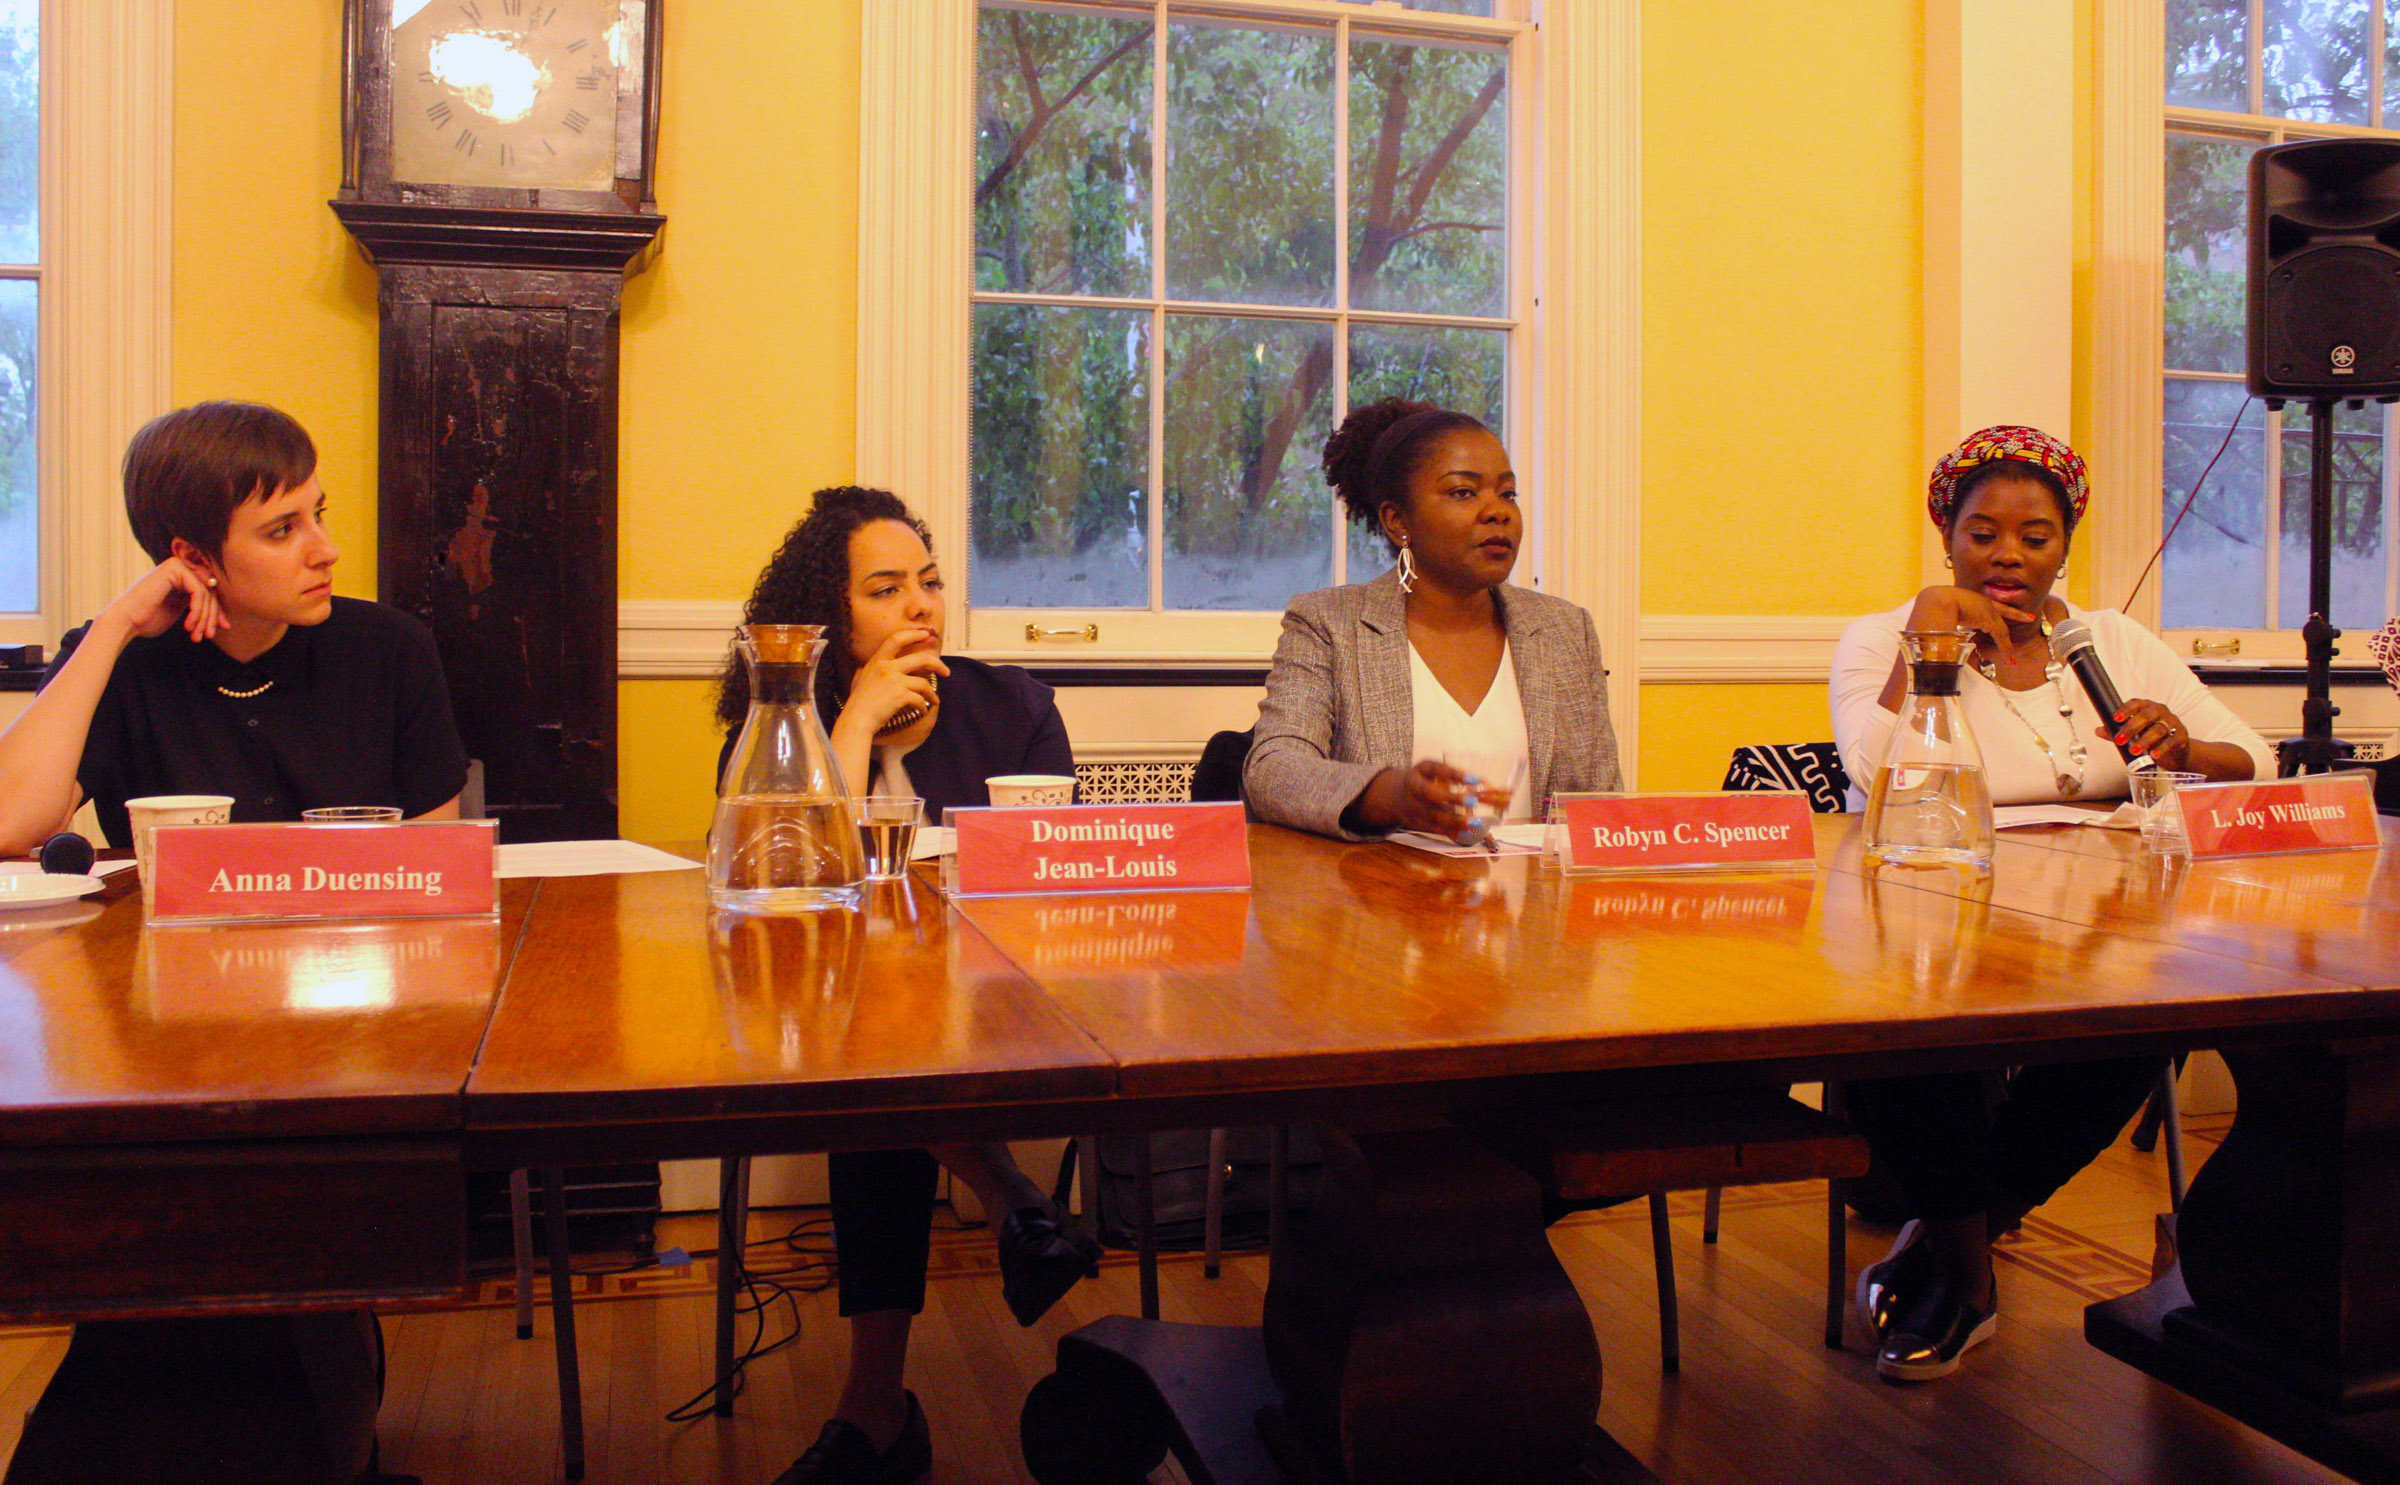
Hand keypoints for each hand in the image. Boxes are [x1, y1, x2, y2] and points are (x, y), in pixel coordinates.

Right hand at [101, 559, 225, 644]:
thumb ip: (196, 606)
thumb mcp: (179, 612)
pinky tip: (189, 625)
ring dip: (204, 617)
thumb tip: (221, 614)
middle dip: (212, 616)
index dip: (217, 611)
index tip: (223, 628)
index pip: (208, 592)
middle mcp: (179, 567)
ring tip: (197, 635)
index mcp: (180, 577)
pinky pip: (199, 591)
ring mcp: (176, 565)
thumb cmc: (147, 620)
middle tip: (209, 635)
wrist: (125, 621)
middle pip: (210, 591)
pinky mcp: (174, 568)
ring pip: (206, 593)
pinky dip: (197, 611)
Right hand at [841, 626, 947, 736]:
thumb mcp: (860, 678)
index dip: (914, 634)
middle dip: (938, 664)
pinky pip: (920, 699)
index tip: (926, 634)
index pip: (897, 639)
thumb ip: (868, 669)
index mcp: (877, 660)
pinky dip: (923, 706)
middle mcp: (887, 667)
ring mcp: (894, 681)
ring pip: (924, 683)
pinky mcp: (901, 695)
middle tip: (946, 671)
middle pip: (921, 659)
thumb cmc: (857, 702)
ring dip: (931, 693)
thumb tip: (870, 665)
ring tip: (934, 700)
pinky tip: (922, 710)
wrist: (856, 719)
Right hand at [1392, 759, 1486, 839]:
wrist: (1396, 795)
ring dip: (1455, 821)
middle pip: (1431, 800)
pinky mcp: (1416, 825)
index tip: (1473, 779)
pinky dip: (1450, 831)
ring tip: (1474, 822)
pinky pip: (1434, 829)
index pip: (1433, 776)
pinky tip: (1465, 831)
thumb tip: (1478, 781)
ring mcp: (1411, 813)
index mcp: (1412, 780)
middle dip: (1453, 800)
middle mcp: (1409, 798)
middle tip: (1473, 801)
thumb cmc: (1420, 778)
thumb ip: (1451, 773)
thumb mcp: (1429, 768)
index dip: (1452, 779)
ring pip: (1433, 819)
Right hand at [1905, 584, 2040, 664]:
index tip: (2009, 606)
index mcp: (1973, 598)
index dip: (1999, 606)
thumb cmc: (1934, 607)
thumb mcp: (1944, 612)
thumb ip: (1946, 620)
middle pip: (2003, 612)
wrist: (1937, 601)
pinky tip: (2009, 659)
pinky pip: (2001, 637)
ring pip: (2001, 630)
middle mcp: (1983, 602)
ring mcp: (1988, 610)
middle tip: (2029, 618)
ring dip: (2006, 646)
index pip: (1989, 602)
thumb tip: (1939, 632)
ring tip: (2011, 660)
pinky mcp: (1990, 620)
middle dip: (2016, 616)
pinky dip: (2005, 649)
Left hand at [2103, 698, 2191, 769]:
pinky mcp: (2181, 736)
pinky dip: (2161, 748)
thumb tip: (2098, 730)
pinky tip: (2153, 755)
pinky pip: (2171, 741)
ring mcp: (2173, 723)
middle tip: (2120, 740)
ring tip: (2134, 750)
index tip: (2116, 719)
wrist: (2177, 751)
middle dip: (2131, 728)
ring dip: (2144, 740)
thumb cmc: (2153, 738)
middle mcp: (2161, 712)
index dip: (2126, 710)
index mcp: (2147, 707)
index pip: (2136, 703)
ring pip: (2158, 729)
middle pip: (2146, 716)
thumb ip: (2117, 732)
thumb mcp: (2134, 735)